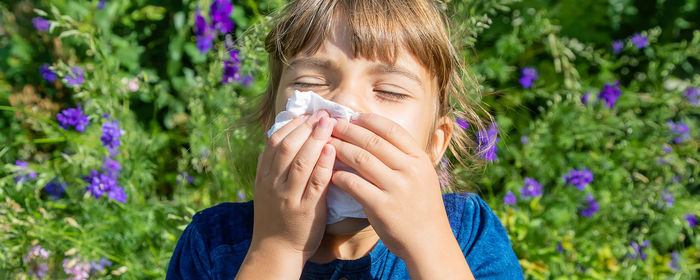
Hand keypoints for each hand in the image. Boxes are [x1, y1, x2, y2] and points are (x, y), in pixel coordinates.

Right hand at [250, 110, 335, 261]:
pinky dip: (323, 164)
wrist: (276, 249)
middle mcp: (274, 184)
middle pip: (287, 147)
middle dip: (305, 127)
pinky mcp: (306, 209)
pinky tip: (332, 150)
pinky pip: (315, 183)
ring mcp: (289, 197)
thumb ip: (269, 164)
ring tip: (329, 124)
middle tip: (322, 114)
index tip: (307, 114)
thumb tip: (276, 135)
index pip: (274, 142)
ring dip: (315, 139)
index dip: (292, 125)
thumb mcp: (265, 188)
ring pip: (300, 162)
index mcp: (265, 176)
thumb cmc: (275, 216)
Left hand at [328, 113, 454, 260]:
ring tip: (327, 145)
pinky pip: (354, 184)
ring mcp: (396, 188)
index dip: (369, 120)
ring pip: (361, 159)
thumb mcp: (423, 176)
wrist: (429, 243)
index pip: (392, 129)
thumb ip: (405, 158)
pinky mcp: (382, 207)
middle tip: (332, 126)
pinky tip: (330, 173)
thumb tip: (379, 136)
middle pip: (372, 140)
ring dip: (340, 149)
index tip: (352, 116)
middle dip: (348, 130)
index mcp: (419, 159)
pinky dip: (340, 176)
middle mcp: (409, 170)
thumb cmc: (422, 208)